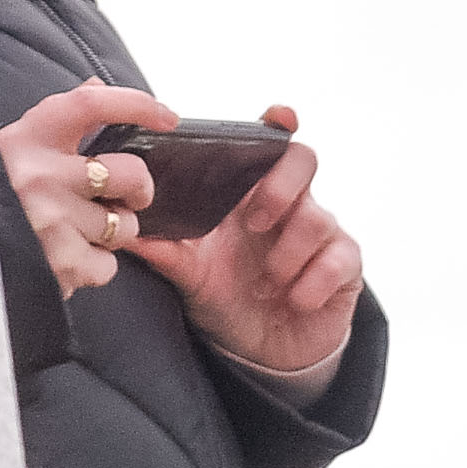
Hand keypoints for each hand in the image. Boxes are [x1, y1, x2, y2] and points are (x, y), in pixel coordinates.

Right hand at [0, 74, 167, 301]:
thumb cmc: (8, 192)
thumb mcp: (29, 148)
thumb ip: (68, 119)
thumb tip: (98, 84)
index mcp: (29, 138)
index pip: (88, 104)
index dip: (135, 104)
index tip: (167, 117)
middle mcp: (36, 174)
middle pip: (132, 175)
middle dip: (137, 190)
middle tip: (115, 196)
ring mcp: (47, 218)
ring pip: (125, 225)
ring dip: (114, 230)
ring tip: (79, 228)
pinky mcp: (59, 261)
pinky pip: (109, 265)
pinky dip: (97, 265)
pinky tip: (69, 254)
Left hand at [141, 102, 364, 384]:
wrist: (260, 351)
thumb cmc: (224, 295)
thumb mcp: (186, 271)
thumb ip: (161, 246)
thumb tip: (122, 228)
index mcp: (247, 194)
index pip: (268, 144)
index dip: (277, 124)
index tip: (279, 116)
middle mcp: (287, 205)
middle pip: (303, 160)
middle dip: (278, 187)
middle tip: (253, 223)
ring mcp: (320, 235)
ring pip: (318, 216)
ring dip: (287, 251)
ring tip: (266, 280)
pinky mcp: (343, 267)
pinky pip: (339, 259)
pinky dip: (312, 280)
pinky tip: (293, 299)